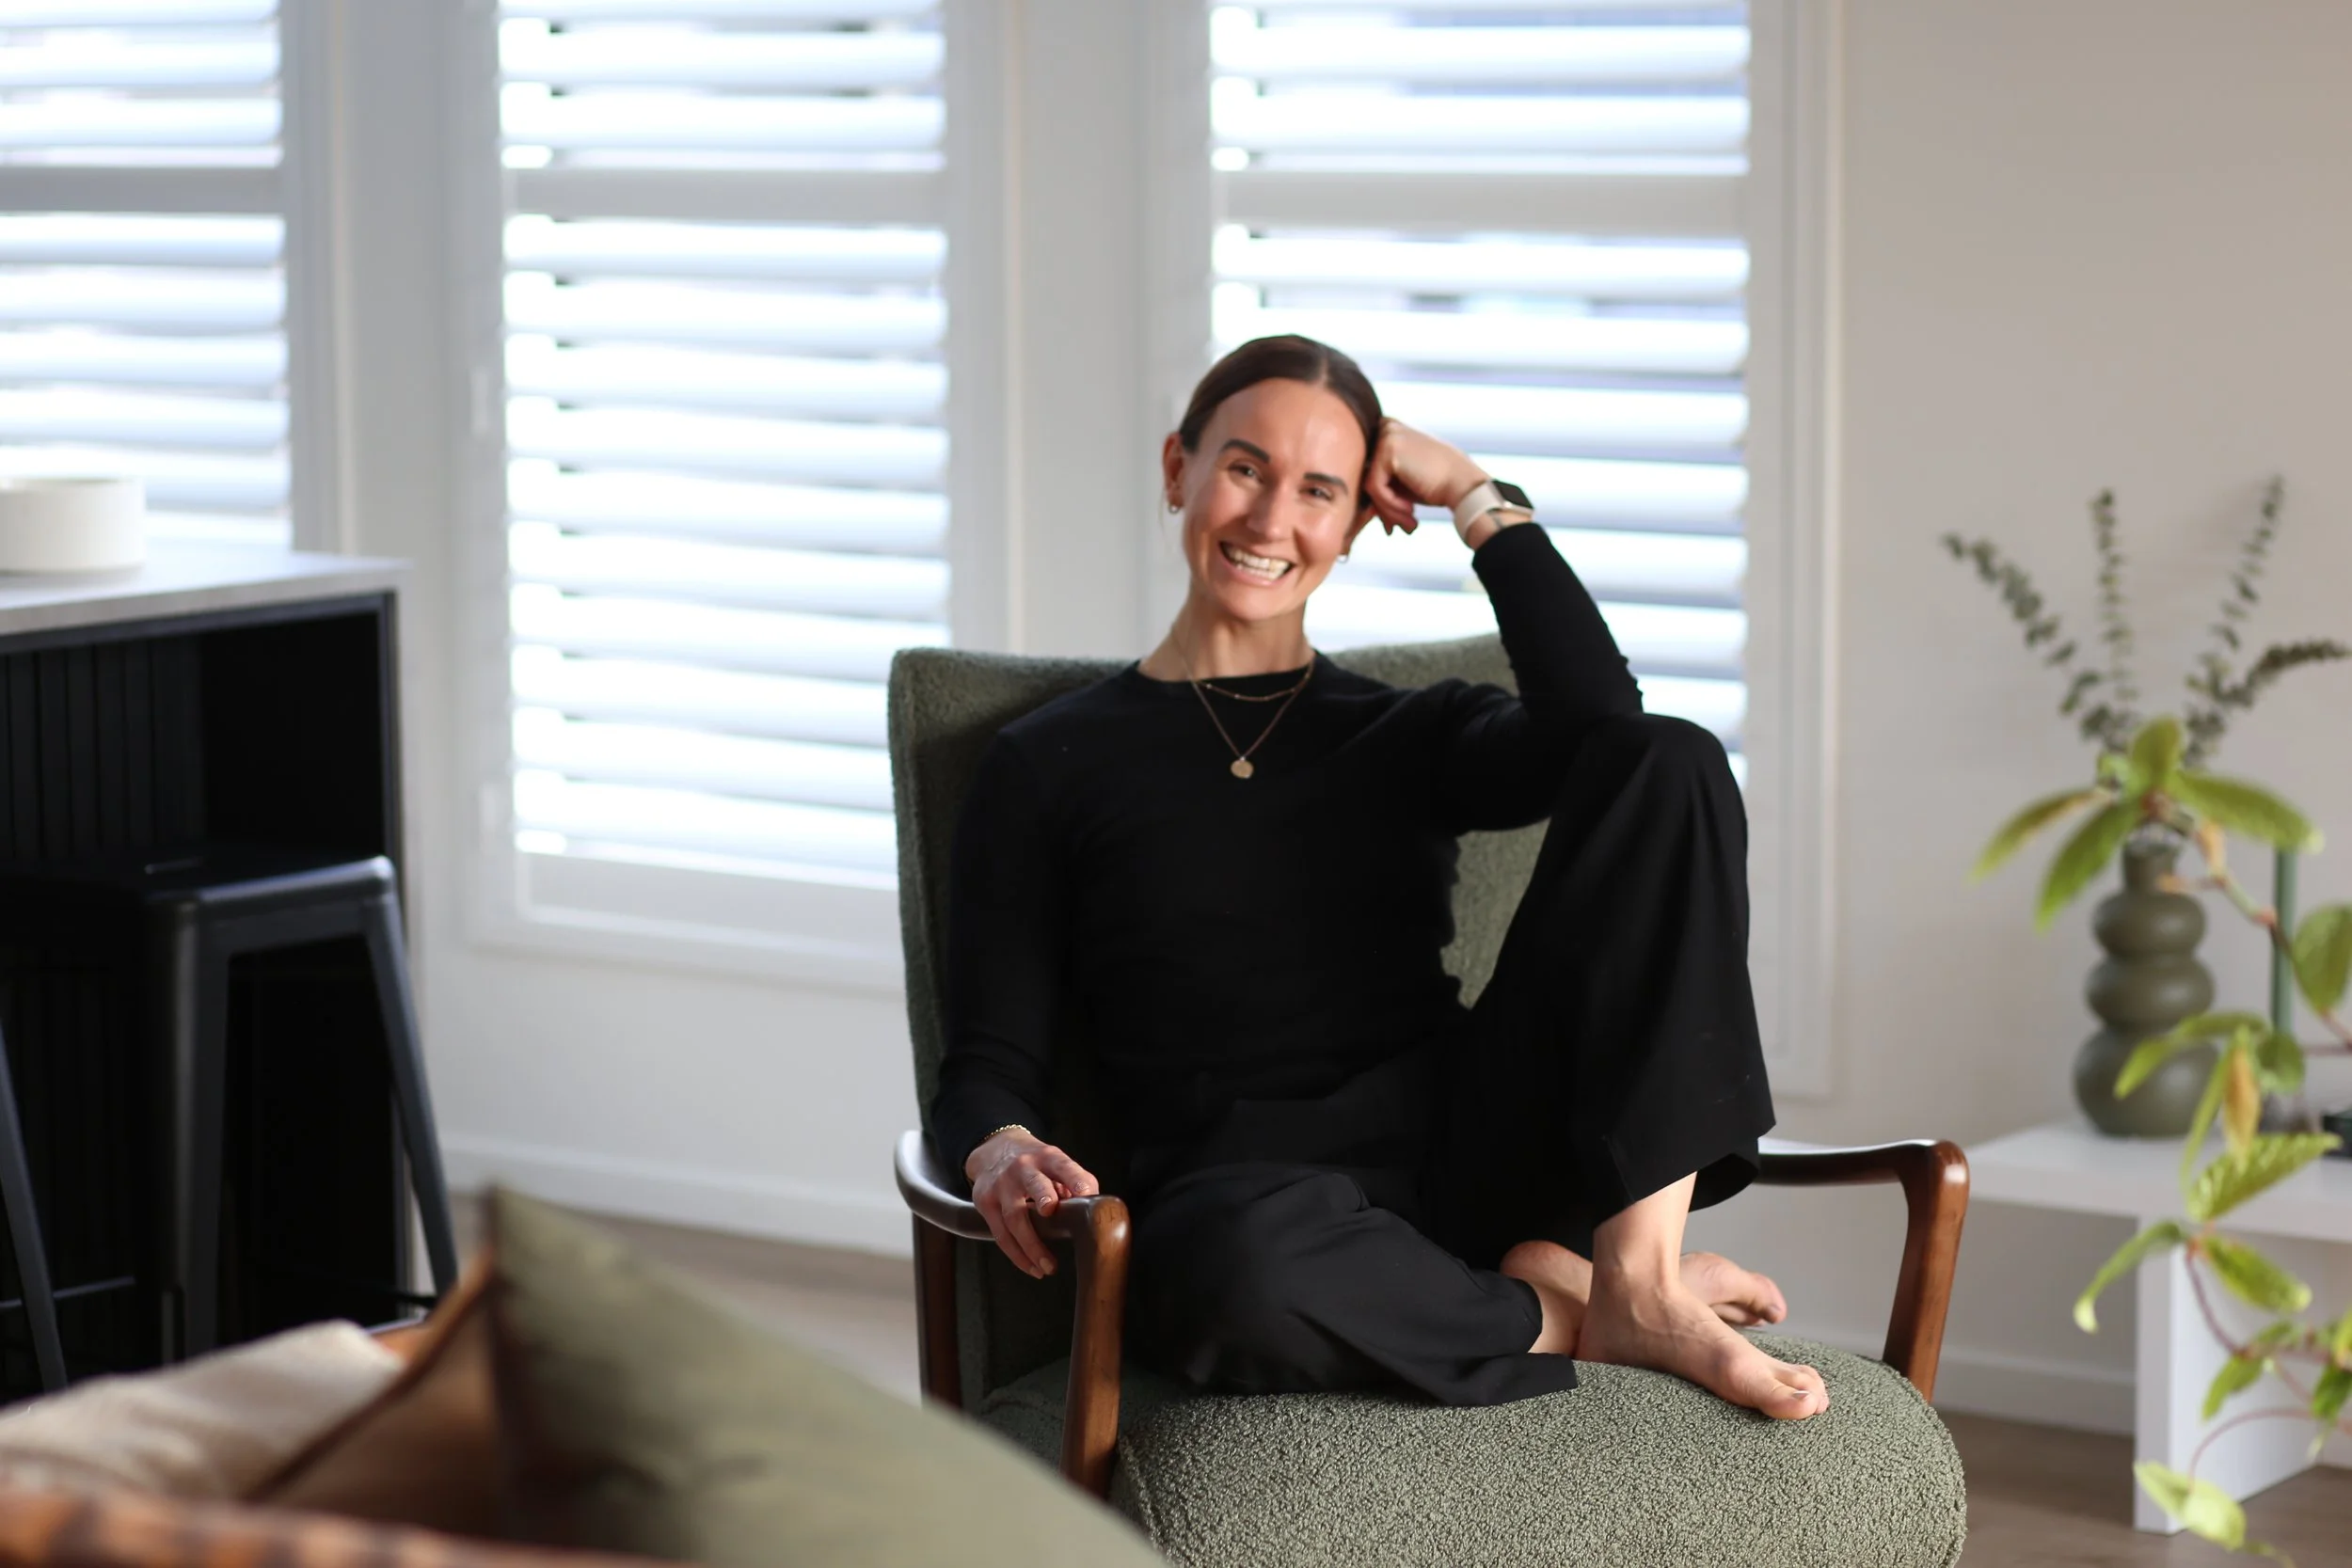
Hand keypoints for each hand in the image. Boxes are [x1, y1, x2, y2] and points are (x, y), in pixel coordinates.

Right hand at [966, 1129, 1099, 1278]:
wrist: (994, 1151)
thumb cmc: (1034, 1163)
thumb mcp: (1055, 1163)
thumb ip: (1075, 1183)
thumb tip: (1093, 1213)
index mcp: (1047, 1158)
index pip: (1064, 1167)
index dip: (1076, 1180)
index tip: (1086, 1195)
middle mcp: (1023, 1168)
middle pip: (1033, 1184)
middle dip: (1044, 1196)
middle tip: (1051, 1212)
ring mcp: (1001, 1185)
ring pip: (1014, 1217)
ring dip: (1032, 1246)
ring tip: (1048, 1266)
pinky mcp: (986, 1203)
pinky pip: (1001, 1235)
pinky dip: (1017, 1255)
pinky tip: (1032, 1267)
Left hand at [1361, 419, 1486, 538]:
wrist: (1464, 485)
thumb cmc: (1437, 485)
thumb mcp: (1401, 480)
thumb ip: (1379, 484)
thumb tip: (1359, 504)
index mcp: (1389, 429)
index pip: (1368, 469)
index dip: (1380, 500)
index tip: (1394, 522)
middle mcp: (1386, 426)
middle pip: (1367, 476)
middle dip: (1382, 507)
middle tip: (1398, 528)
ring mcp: (1387, 435)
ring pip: (1369, 485)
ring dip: (1388, 511)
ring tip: (1408, 524)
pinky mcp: (1388, 450)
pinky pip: (1375, 488)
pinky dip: (1391, 506)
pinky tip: (1411, 512)